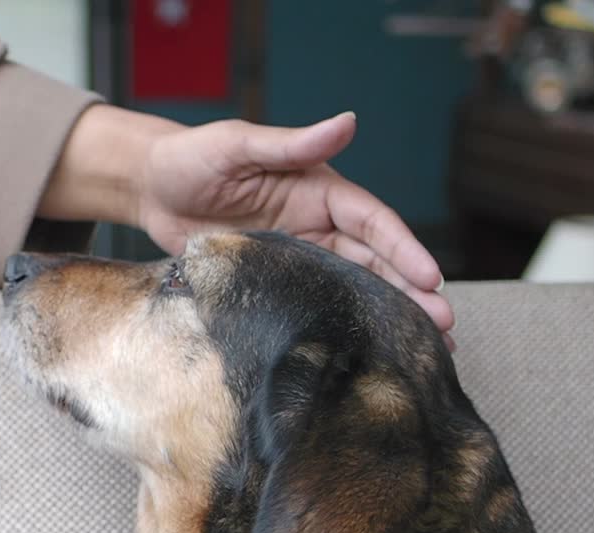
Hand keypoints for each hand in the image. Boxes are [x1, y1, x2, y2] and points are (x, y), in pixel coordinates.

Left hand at [37, 106, 454, 341]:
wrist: (148, 189)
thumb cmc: (193, 157)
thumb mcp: (240, 144)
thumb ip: (292, 142)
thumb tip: (347, 122)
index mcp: (318, 190)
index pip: (372, 221)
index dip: (403, 249)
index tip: (432, 277)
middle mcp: (314, 225)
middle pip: (373, 261)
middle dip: (410, 291)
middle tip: (444, 327)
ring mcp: (295, 256)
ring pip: (351, 287)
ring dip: (386, 312)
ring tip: (423, 346)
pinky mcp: (269, 281)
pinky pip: (311, 304)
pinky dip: (338, 324)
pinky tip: (362, 350)